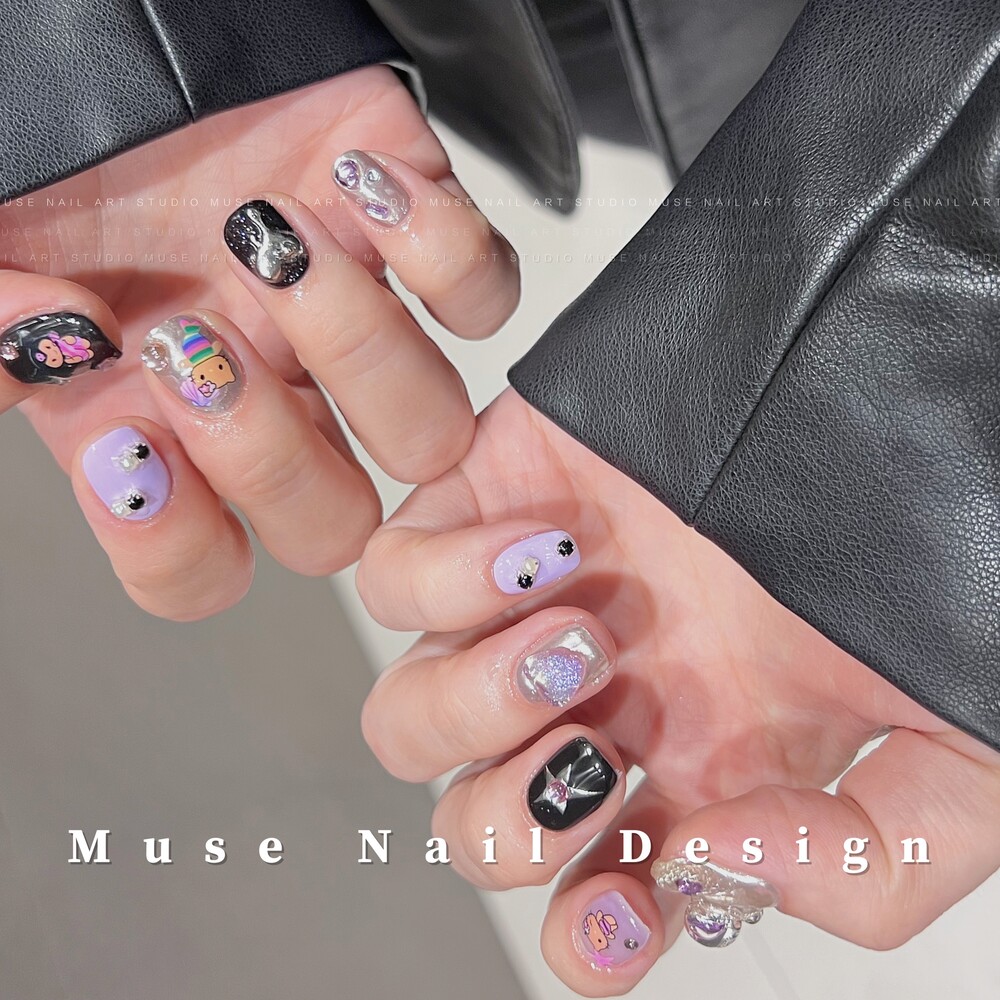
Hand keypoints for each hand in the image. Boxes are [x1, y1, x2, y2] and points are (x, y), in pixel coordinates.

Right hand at [1, 66, 517, 618]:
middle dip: (274, 459)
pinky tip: (358, 186)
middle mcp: (271, 390)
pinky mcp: (416, 233)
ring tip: (269, 240)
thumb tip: (38, 353)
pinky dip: (443, 251)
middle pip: (334, 525)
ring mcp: (350, 323)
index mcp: (166, 416)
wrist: (133, 11)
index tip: (128, 453)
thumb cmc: (60, 115)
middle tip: (196, 345)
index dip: (173, 545)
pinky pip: (484, 293)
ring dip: (354, 347)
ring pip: (427, 430)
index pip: (202, 565)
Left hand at [358, 388, 999, 996]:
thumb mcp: (962, 736)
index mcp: (701, 764)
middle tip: (601, 752)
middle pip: (475, 819)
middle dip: (514, 818)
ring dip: (473, 706)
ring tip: (580, 636)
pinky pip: (389, 574)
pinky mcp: (489, 503)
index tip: (623, 906)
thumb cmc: (928, 542)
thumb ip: (876, 860)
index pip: (593, 893)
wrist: (890, 374)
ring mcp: (537, 606)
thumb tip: (714, 874)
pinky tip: (554, 547)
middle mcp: (606, 696)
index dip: (587, 936)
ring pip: (406, 718)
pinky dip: (445, 581)